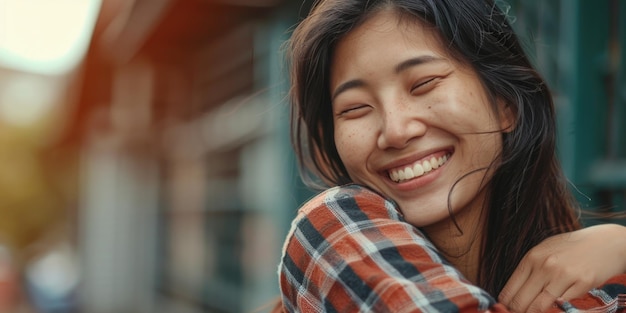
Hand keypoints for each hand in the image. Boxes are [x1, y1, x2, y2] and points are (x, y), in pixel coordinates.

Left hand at [498, 223, 625, 312]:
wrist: (603, 243)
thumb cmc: (569, 248)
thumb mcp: (544, 251)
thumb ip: (529, 269)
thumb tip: (511, 292)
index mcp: (532, 257)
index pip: (510, 289)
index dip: (506, 303)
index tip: (507, 308)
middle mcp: (546, 266)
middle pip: (522, 300)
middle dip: (518, 311)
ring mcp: (564, 275)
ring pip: (539, 306)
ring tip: (532, 312)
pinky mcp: (582, 284)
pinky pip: (562, 304)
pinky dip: (556, 308)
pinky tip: (553, 306)